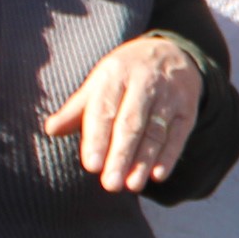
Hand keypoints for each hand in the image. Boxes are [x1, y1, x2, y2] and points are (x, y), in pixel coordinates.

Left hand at [41, 33, 204, 192]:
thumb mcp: (100, 83)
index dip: (98, 139)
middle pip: (131, 123)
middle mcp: (144, 82)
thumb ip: (77, 109)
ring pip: (155, 132)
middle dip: (121, 155)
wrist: (171, 52)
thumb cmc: (125, 74)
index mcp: (115, 74)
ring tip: (132, 186)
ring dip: (144, 160)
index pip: (105, 110)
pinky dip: (169, 155)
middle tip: (110, 184)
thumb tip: (51, 130)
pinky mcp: (187, 108)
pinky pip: (178, 134)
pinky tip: (158, 175)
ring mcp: (169, 95)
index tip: (92, 166)